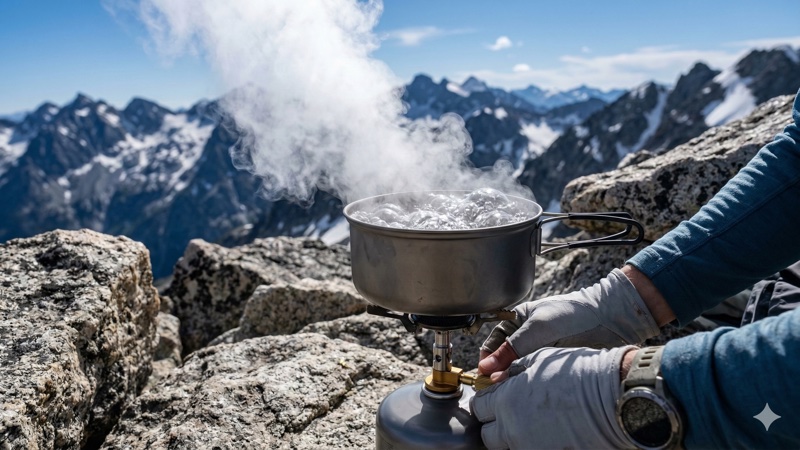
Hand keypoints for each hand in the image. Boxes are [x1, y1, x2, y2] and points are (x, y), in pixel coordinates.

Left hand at [470, 346, 637, 449]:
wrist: (613, 396)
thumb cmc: (579, 372)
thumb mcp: (539, 360)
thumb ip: (512, 371)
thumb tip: (497, 378)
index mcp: (506, 400)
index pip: (479, 408)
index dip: (487, 402)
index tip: (497, 398)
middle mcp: (513, 428)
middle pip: (488, 435)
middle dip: (497, 425)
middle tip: (513, 414)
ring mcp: (529, 446)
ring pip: (508, 447)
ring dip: (514, 437)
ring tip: (534, 423)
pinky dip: (533, 444)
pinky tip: (548, 432)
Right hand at [479, 268, 658, 376]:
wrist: (610, 319)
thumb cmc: (574, 314)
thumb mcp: (537, 329)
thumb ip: (511, 349)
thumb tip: (486, 368)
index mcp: (517, 320)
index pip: (493, 343)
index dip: (487, 360)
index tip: (484, 378)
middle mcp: (526, 336)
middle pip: (505, 359)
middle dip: (499, 374)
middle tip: (495, 391)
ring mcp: (540, 351)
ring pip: (520, 370)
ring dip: (515, 381)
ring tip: (511, 393)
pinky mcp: (553, 364)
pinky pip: (536, 376)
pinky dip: (531, 384)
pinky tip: (529, 392)